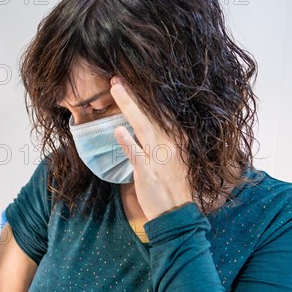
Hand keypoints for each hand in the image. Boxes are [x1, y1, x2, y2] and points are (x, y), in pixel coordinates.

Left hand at [110, 77, 192, 220]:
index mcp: (175, 139)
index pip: (159, 111)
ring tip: (115, 90)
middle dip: (133, 94)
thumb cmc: (171, 186)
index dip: (144, 95)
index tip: (130, 80)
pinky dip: (128, 142)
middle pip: (150, 113)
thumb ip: (158, 141)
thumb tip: (140, 127)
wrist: (176, 213)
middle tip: (116, 77)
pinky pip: (137, 154)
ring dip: (129, 106)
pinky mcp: (149, 172)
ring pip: (142, 126)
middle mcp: (170, 143)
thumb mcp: (170, 159)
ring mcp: (159, 157)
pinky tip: (118, 130)